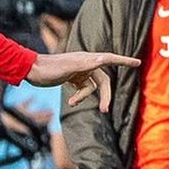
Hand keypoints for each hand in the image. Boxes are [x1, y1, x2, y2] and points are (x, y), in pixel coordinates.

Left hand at [26, 51, 141, 110]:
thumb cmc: (48, 68)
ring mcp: (80, 72)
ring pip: (92, 88)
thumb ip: (87, 63)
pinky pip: (83, 90)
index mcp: (88, 59)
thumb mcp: (68, 67)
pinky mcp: (74, 79)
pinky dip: (79, 97)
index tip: (138, 63)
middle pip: (103, 82)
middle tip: (104, 110)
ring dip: (84, 97)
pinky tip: (71, 101)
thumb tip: (104, 58)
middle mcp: (86, 65)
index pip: (110, 59)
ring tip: (72, 103)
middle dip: (104, 96)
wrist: (31, 71)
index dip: (124, 61)